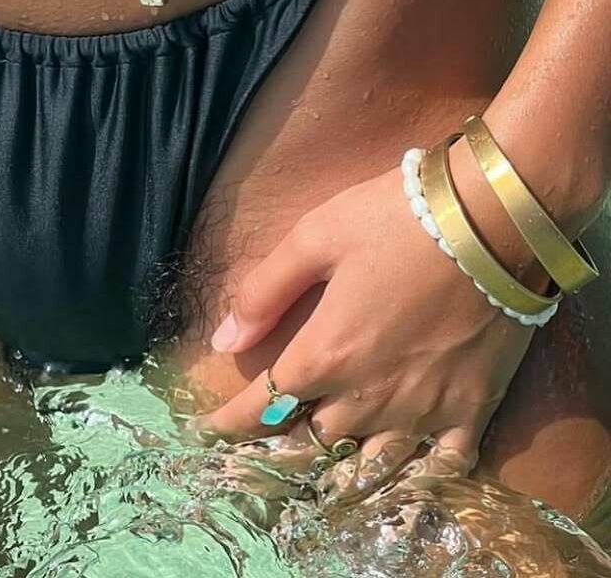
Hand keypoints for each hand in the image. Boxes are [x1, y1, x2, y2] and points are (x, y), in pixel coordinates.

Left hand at [200, 162, 535, 481]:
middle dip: (279, 446)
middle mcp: (370, 395)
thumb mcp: (314, 237)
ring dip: (338, 467)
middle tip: (260, 447)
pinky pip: (441, 468)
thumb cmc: (395, 219)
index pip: (263, 406)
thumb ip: (264, 291)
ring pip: (369, 464)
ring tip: (317, 468)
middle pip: (311, 442)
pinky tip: (399, 476)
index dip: (229, 423)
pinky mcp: (472, 408)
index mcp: (326, 353)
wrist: (493, 220)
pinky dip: (415, 479)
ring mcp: (424, 408)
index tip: (206, 431)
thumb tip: (222, 340)